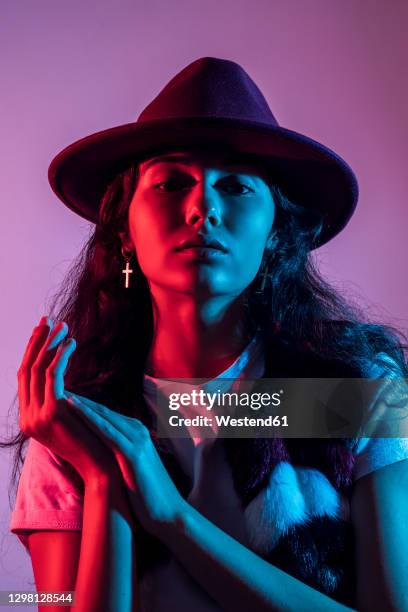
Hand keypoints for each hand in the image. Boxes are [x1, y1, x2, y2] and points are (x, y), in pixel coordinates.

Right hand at [17, 316, 117, 483]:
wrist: (102, 468)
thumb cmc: (92, 441)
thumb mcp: (69, 419)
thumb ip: (59, 400)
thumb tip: (58, 376)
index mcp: (29, 420)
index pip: (24, 378)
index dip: (32, 352)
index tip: (42, 331)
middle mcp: (27, 418)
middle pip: (26, 369)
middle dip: (37, 341)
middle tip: (48, 319)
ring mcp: (36, 417)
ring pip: (38, 369)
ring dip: (50, 343)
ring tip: (63, 326)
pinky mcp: (53, 412)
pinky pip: (53, 374)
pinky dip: (61, 355)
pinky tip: (72, 343)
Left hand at [67, 393, 185, 536]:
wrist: (168, 512)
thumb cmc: (147, 494)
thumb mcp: (130, 467)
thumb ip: (117, 453)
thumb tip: (95, 452)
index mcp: (136, 432)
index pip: (104, 414)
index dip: (82, 405)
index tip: (61, 398)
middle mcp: (137, 430)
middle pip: (102, 410)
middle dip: (78, 399)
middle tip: (55, 388)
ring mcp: (136, 439)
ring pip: (103, 416)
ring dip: (81, 404)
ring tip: (60, 392)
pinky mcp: (132, 453)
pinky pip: (107, 431)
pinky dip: (90, 418)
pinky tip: (75, 410)